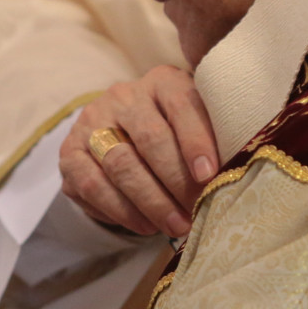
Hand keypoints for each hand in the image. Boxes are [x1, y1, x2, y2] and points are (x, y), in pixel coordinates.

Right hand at [58, 66, 218, 237]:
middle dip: (176, 181)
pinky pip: (93, 185)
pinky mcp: (70, 153)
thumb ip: (215, 138)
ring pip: (121, 165)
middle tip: (196, 211)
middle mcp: (123, 96)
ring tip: (177, 226)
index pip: (181, 105)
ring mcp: (92, 123)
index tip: (209, 174)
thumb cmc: (177, 135)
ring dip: (152, 202)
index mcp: (162, 81)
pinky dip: (122, 211)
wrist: (124, 136)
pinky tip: (146, 226)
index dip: (196, 140)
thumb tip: (237, 172)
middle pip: (150, 138)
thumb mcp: (198, 124)